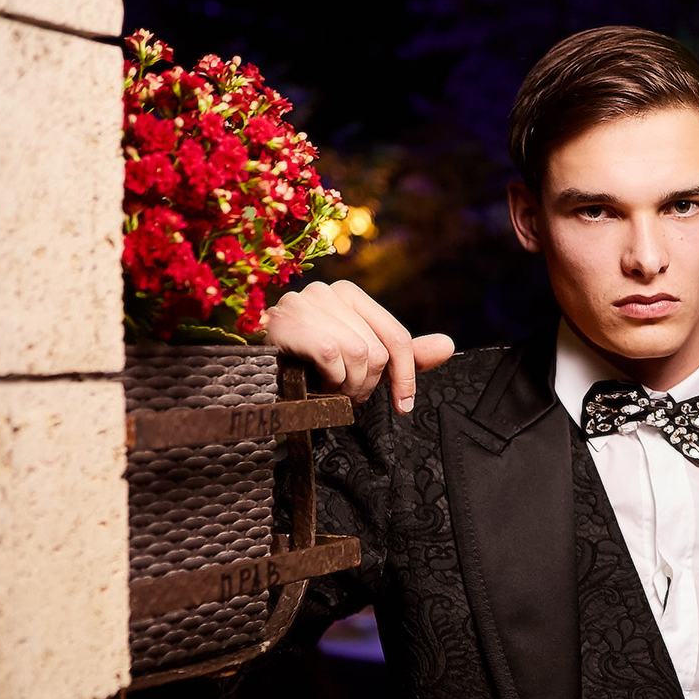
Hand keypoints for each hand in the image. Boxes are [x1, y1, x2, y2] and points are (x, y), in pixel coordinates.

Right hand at [262, 279, 454, 406]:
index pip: (396, 337)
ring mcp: (305, 303)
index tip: (404, 406)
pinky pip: (332, 356)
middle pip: (377, 351)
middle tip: (346, 396)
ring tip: (329, 391)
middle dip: (367, 386)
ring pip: (358, 355)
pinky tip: (314, 384)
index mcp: (349, 295)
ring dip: (347, 387)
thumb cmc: (308, 365)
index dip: (405, 376)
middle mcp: (329, 291)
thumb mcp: (360, 360)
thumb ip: (403, 355)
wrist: (250, 372)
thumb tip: (448, 346)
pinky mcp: (288, 321)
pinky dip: (328, 380)